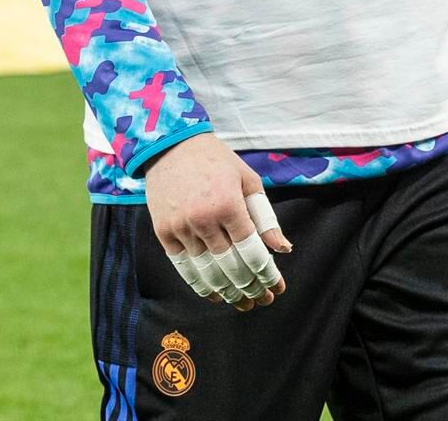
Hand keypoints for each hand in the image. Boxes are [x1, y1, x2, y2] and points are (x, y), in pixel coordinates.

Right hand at [144, 133, 292, 311]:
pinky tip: (216, 295)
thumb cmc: (216, 161)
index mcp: (229, 204)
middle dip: (252, 288)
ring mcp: (181, 228)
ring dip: (229, 292)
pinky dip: (201, 285)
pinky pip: (184, 268)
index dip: (268, 275)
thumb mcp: (247, 181)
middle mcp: (204, 219)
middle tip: (263, 300)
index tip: (277, 288)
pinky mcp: (164, 232)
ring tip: (243, 302)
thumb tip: (283, 249)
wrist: (170, 145)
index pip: (253, 253)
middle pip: (232, 268)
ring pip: (209, 272)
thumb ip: (265, 217)